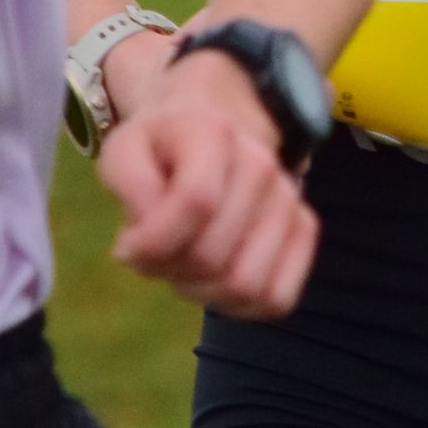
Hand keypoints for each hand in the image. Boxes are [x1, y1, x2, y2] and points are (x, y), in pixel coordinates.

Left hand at [96, 45, 319, 317]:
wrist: (214, 123)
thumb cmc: (161, 148)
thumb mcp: (123, 153)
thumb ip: (129, 190)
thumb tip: (143, 247)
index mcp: (214, 135)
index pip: (195, 204)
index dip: (153, 242)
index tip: (128, 244)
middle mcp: (262, 165)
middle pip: (213, 256)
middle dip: (169, 269)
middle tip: (155, 252)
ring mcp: (289, 198)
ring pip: (245, 285)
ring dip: (202, 290)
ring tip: (184, 265)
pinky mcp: (304, 228)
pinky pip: (277, 297)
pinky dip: (238, 304)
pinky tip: (214, 280)